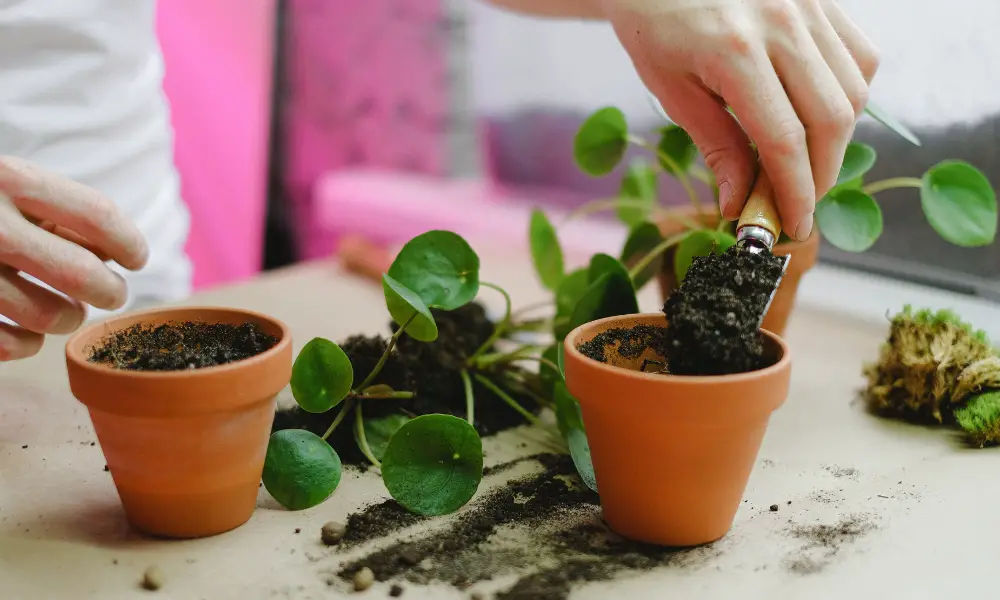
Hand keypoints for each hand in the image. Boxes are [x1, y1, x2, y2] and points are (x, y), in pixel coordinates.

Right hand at [0, 156, 147, 360]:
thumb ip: (55, 210)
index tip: (136, 259)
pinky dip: (27, 344)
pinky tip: (25, 332)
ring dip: (69, 317)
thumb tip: (112, 254)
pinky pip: (12, 345)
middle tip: (111, 293)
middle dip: (110, 290)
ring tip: (65, 310)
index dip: (129, 242)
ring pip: (53, 316)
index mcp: (6, 178)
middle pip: (83, 273)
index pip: (97, 215)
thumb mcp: (4, 183)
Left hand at [601, 0, 879, 239]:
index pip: (784, 141)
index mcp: (734, 50)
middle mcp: (782, 22)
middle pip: (831, 120)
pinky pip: (860, 56)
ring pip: (855, 89)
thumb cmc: (655, 26)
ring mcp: (809, 4)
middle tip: (798, 204)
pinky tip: (817, 115)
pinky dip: (849, 95)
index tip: (794, 225)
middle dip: (821, 175)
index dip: (794, 193)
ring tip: (803, 164)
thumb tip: (742, 204)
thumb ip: (716, 146)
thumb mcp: (672, 90)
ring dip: (837, 140)